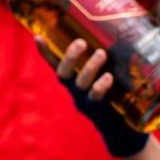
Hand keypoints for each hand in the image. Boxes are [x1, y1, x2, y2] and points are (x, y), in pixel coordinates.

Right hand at [51, 39, 146, 158]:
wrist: (121, 128)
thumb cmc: (114, 94)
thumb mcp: (106, 74)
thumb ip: (107, 58)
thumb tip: (123, 30)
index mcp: (73, 79)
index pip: (55, 63)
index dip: (45, 52)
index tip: (37, 36)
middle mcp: (75, 89)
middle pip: (63, 73)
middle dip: (69, 57)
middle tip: (80, 42)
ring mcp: (84, 100)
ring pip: (80, 83)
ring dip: (89, 67)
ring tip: (100, 54)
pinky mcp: (98, 110)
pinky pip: (95, 97)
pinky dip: (100, 86)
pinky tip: (108, 77)